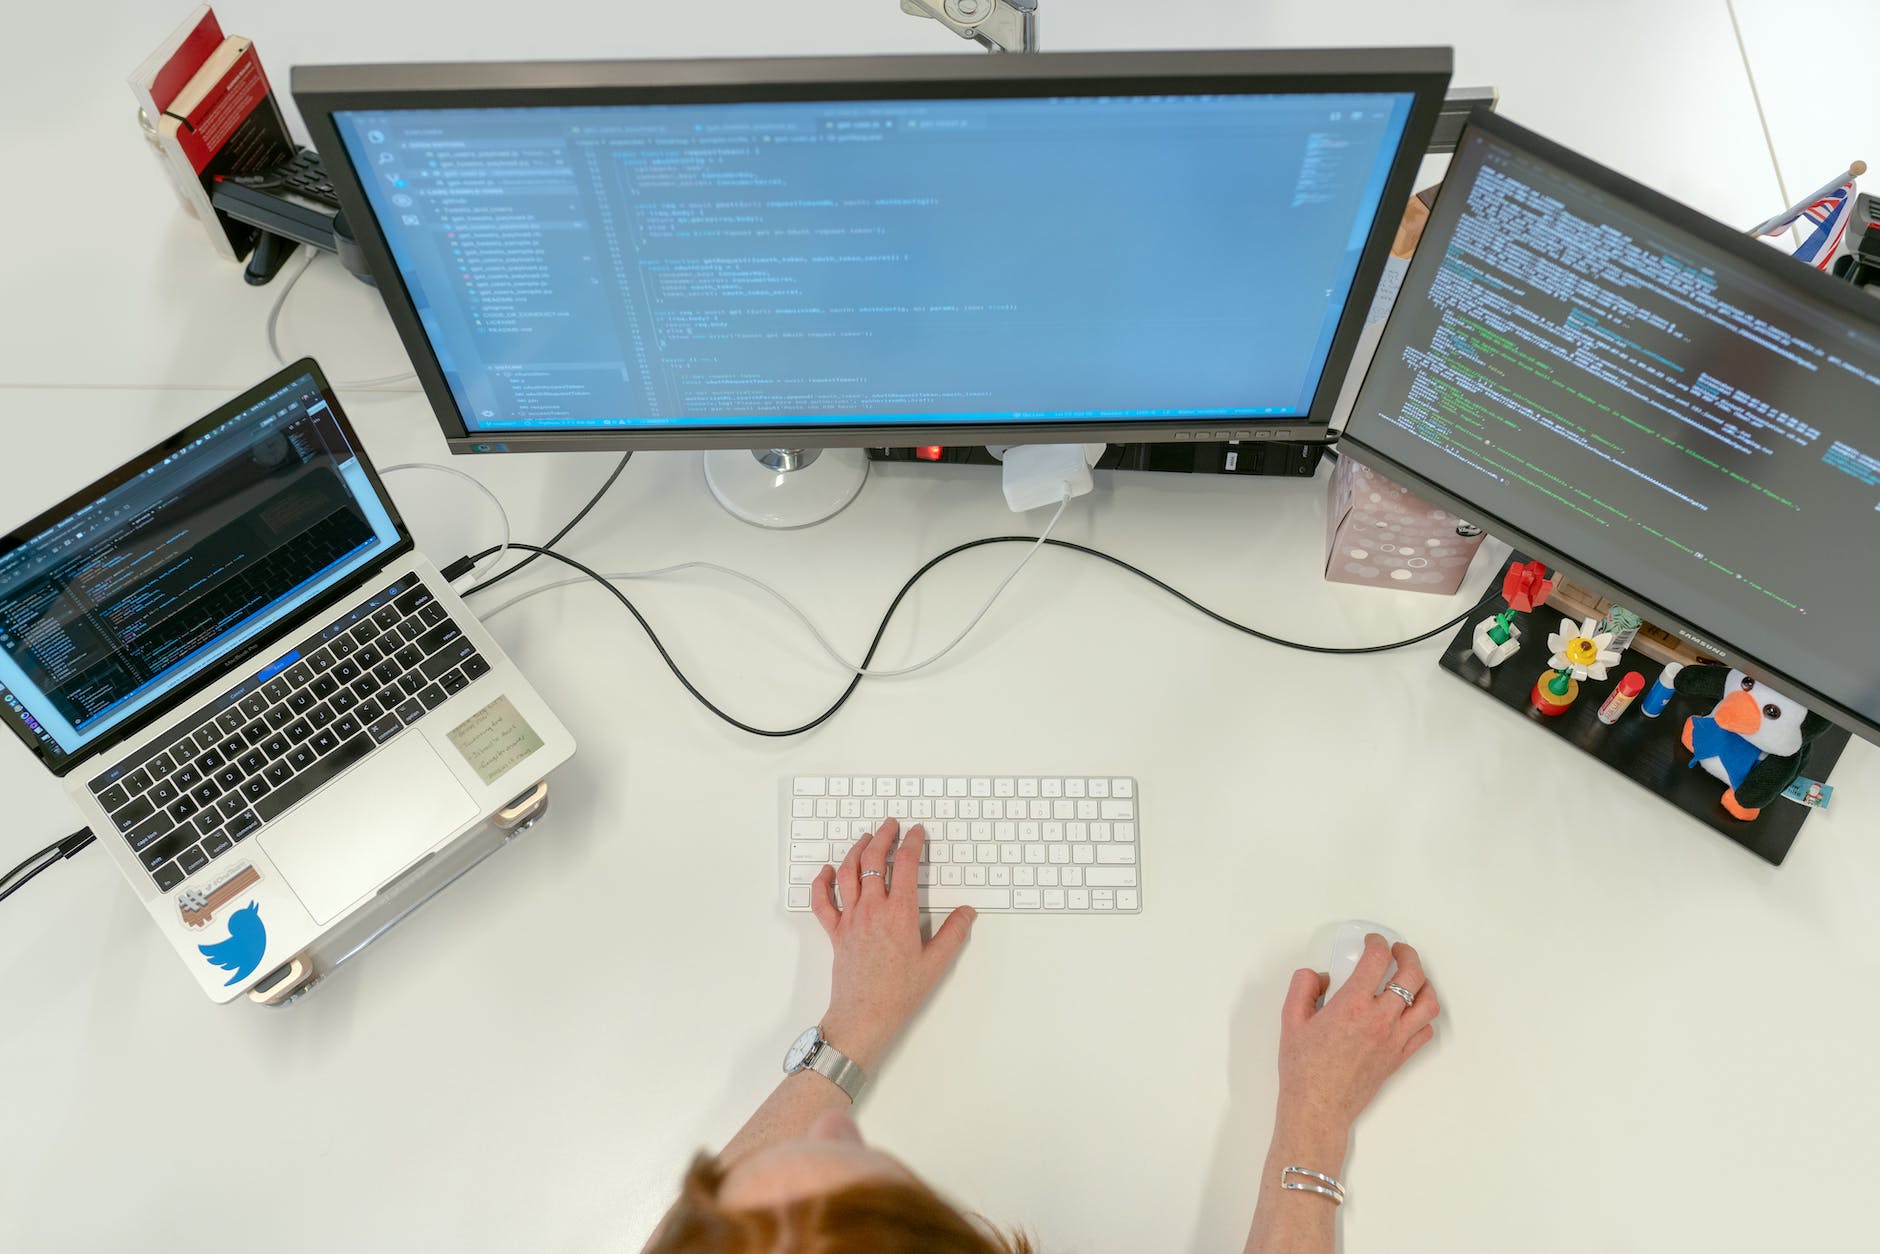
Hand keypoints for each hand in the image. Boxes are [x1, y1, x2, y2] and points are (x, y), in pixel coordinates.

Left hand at [808, 818, 975, 1070]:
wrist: (865, 1015)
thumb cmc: (898, 992)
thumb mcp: (936, 963)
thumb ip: (953, 933)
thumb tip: (967, 912)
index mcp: (899, 913)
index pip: (905, 865)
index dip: (912, 842)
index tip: (917, 833)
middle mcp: (872, 909)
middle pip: (873, 860)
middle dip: (883, 837)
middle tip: (891, 825)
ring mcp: (850, 919)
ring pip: (848, 873)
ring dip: (856, 850)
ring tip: (865, 839)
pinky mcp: (835, 932)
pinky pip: (822, 901)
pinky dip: (822, 882)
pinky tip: (827, 871)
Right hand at [1275, 934, 1439, 1140]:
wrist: (1318, 1107)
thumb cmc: (1303, 1068)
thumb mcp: (1291, 1019)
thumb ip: (1303, 987)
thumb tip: (1320, 976)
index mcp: (1352, 1005)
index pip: (1377, 960)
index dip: (1377, 943)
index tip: (1372, 941)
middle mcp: (1379, 1020)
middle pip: (1411, 976)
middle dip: (1407, 955)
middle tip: (1398, 950)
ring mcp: (1394, 1040)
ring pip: (1427, 1003)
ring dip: (1424, 983)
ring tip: (1413, 977)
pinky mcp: (1399, 1057)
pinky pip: (1425, 1031)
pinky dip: (1423, 1016)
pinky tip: (1411, 1011)